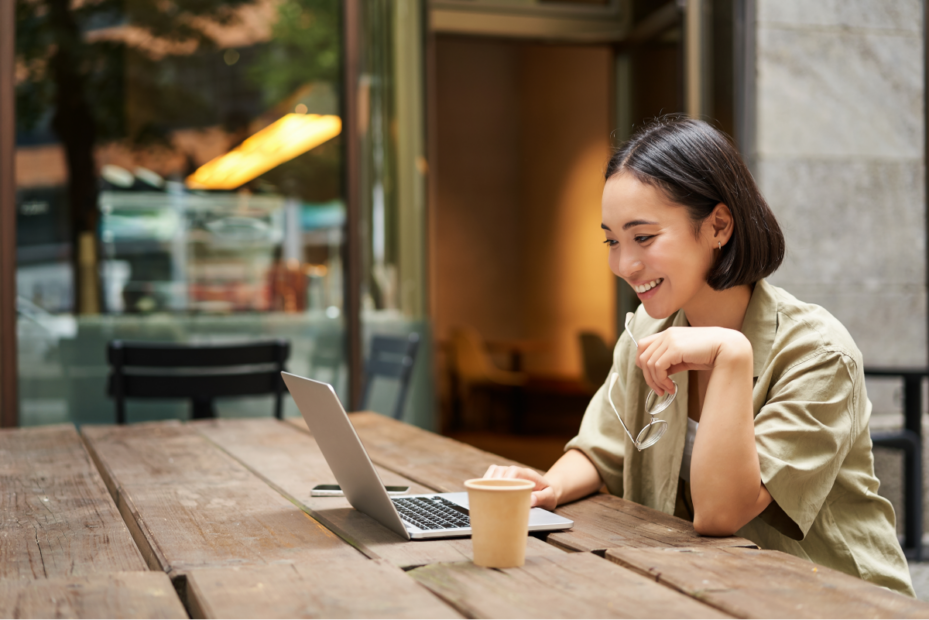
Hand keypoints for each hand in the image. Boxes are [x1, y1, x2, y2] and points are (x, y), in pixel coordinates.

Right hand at [482, 464, 557, 509]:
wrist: (545, 491)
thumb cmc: (547, 495)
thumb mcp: (550, 498)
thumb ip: (542, 498)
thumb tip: (530, 500)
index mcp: (528, 474)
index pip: (514, 471)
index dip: (506, 480)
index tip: (502, 492)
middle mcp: (516, 470)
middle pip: (500, 471)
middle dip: (494, 483)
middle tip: (490, 498)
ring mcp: (508, 472)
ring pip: (493, 472)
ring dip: (488, 483)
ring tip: (485, 496)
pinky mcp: (502, 476)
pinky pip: (490, 475)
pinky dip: (485, 482)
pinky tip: (484, 492)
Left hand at [635, 326, 750, 396]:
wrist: (728, 348)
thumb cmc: (711, 353)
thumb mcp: (685, 357)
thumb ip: (671, 361)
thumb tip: (659, 374)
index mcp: (669, 334)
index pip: (643, 346)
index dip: (643, 364)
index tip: (654, 378)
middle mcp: (667, 334)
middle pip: (642, 356)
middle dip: (648, 376)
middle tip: (659, 389)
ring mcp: (670, 339)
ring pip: (648, 363)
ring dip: (656, 381)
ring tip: (668, 389)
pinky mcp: (674, 348)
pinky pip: (657, 367)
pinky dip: (661, 380)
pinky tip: (672, 387)